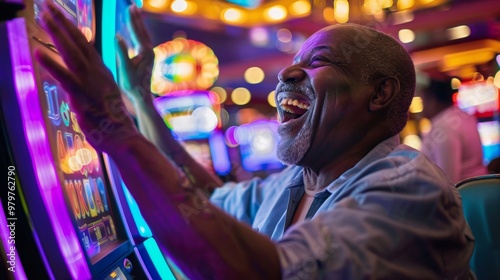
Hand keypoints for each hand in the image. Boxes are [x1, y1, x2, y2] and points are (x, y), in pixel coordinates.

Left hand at [36, 2, 138, 151]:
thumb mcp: (103, 96)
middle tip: (47, 4)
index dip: (70, 28)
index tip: (59, 14)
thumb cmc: (112, 121)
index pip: (83, 44)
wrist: (124, 136)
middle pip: (76, 42)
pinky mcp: (82, 95)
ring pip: (70, 53)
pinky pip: (64, 77)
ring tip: (43, 16)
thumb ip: (93, 84)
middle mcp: (95, 72)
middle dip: (61, 22)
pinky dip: (51, 65)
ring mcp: (88, 82)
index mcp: (100, 71)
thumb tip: (86, 79)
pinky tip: (37, 52)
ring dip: (56, 33)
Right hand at [116, 5, 154, 106]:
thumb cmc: (132, 85)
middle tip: (132, 6)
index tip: (128, 8)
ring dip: (138, 24)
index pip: (137, 31)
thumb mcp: (125, 68)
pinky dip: (138, 33)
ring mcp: (149, 55)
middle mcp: (150, 51)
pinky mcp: (147, 59)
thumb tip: (117, 35)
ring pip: (144, 35)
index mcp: (145, 52)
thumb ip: (121, 51)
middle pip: (142, 30)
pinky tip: (134, 32)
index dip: (131, 19)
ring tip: (134, 14)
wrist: (141, 97)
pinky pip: (142, 41)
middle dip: (137, 18)